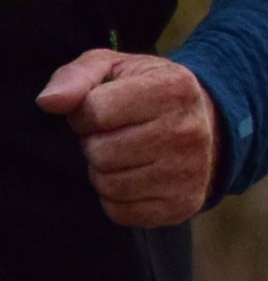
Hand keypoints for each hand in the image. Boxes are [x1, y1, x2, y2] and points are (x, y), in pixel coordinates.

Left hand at [36, 51, 220, 226]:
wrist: (206, 125)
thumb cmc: (147, 93)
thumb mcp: (115, 69)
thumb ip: (76, 76)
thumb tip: (47, 101)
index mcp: (175, 88)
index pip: (96, 110)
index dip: (86, 113)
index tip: (103, 109)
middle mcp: (189, 130)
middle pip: (101, 151)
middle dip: (96, 143)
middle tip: (117, 134)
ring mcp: (189, 171)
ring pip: (108, 184)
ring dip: (104, 171)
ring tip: (126, 154)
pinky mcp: (182, 204)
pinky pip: (120, 211)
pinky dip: (116, 197)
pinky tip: (136, 176)